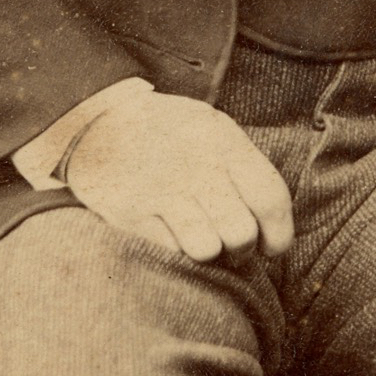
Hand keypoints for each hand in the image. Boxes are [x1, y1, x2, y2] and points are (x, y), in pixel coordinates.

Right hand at [64, 88, 293, 262]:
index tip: (270, 246)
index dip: (279, 234)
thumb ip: (242, 164)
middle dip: (241, 250)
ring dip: (207, 254)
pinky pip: (169, 253)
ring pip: (206, 250)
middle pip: (241, 233)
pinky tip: (169, 235)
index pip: (270, 198)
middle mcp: (195, 165)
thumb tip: (271, 223)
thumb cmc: (166, 130)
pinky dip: (174, 252)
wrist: (97, 120)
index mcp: (222, 141)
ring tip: (199, 241)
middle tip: (230, 246)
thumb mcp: (210, 126)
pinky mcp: (130, 213)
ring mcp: (160, 190)